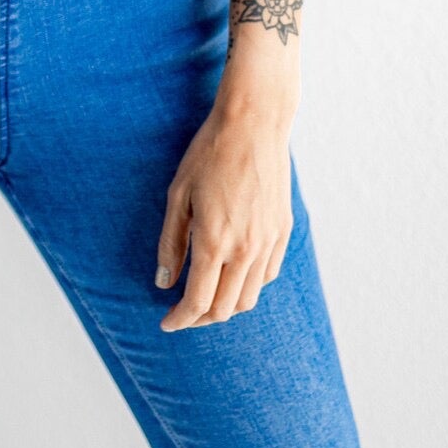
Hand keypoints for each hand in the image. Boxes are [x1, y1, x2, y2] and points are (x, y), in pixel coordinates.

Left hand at [154, 93, 294, 328]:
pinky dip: (248, 286)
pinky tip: (233, 275)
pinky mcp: (283, 231)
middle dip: (200, 319)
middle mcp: (246, 250)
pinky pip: (267, 275)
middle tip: (182, 313)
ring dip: (226, 306)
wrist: (254, 124)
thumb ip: (171, 243)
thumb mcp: (178, 195)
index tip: (166, 323)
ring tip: (207, 298)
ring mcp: (268, 242)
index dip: (180, 320)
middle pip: (225, 309)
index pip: (198, 302)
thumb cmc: (209, 154)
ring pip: (250, 298)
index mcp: (215, 242)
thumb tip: (163, 283)